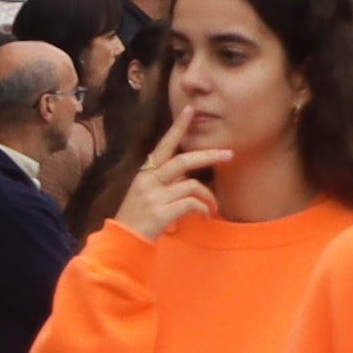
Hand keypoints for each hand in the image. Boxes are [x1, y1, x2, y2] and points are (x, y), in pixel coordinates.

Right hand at [117, 96, 224, 240]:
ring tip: (212, 207)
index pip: (164, 145)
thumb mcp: (146, 195)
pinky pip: (192, 204)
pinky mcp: (161, 213)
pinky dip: (203, 208)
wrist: (123, 243)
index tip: (190, 109)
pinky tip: (205, 215)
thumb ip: (165, 183)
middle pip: (183, 161)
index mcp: (144, 174)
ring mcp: (154, 197)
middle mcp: (147, 181)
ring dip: (208, 196)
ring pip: (191, 185)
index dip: (178, 127)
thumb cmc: (138, 219)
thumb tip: (189, 178)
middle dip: (209, 155)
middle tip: (229, 154)